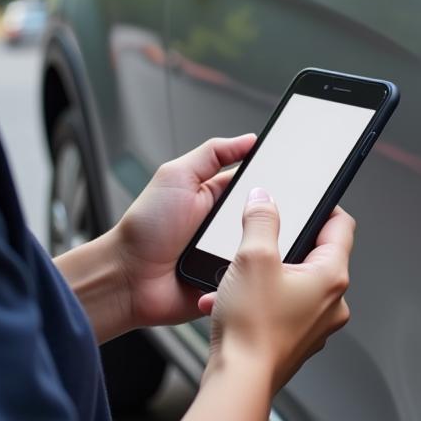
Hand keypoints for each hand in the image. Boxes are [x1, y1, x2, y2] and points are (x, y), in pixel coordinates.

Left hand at [113, 134, 255, 329]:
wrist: (129, 278)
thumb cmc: (145, 228)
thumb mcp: (176, 176)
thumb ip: (212, 154)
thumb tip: (248, 139)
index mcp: (216, 195)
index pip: (255, 183)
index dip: (272, 178)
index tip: (291, 175)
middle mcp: (227, 225)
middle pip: (266, 215)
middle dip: (272, 214)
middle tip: (269, 213)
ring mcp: (230, 254)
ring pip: (265, 245)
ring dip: (264, 243)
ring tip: (254, 240)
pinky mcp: (232, 280)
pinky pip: (257, 275)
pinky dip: (258, 271)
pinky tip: (255, 266)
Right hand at [200, 189, 352, 394]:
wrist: (238, 383)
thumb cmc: (252, 330)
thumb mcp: (253, 258)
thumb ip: (261, 220)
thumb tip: (264, 200)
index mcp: (331, 277)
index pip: (341, 226)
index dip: (323, 207)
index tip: (307, 199)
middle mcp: (331, 303)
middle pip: (314, 254)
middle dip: (282, 244)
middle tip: (259, 239)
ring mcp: (315, 325)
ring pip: (292, 282)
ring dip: (263, 274)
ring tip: (237, 276)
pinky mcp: (295, 340)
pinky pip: (280, 307)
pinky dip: (257, 299)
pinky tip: (228, 301)